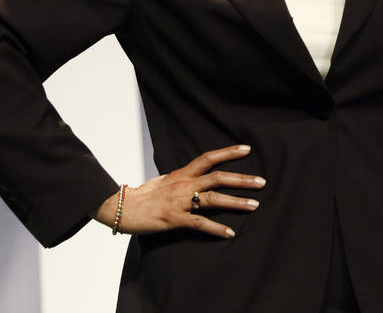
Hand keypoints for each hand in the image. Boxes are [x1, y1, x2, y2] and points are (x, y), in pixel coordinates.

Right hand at [93, 144, 264, 238]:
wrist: (121, 207)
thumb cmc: (143, 196)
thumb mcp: (164, 180)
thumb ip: (182, 179)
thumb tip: (196, 177)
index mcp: (182, 174)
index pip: (208, 157)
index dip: (228, 152)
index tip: (247, 149)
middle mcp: (183, 184)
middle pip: (218, 178)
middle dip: (241, 179)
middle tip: (261, 182)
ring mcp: (180, 201)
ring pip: (213, 199)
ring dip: (236, 202)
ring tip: (254, 205)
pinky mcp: (174, 219)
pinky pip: (199, 223)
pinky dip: (216, 228)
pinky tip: (229, 232)